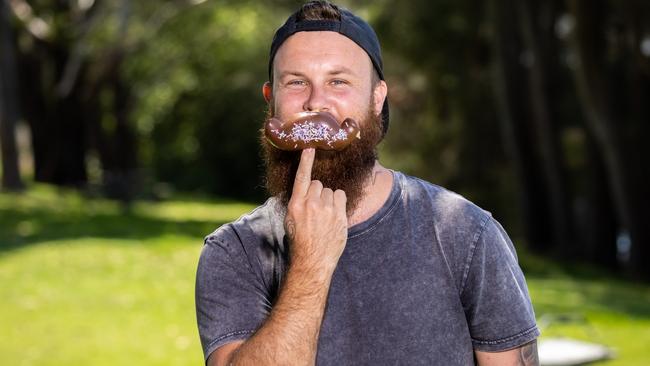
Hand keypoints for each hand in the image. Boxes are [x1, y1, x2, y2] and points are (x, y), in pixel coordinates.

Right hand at [284, 148, 347, 273]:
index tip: (309, 147)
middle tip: (316, 210)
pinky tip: (334, 215)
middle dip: (317, 193)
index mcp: (295, 204)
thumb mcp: (291, 220)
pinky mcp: (339, 215)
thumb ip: (298, 202)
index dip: (305, 161)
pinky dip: (338, 203)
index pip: (301, 177)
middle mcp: (310, 204)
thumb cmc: (300, 240)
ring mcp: (326, 209)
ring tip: (324, 216)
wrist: (312, 260)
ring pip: (329, 190)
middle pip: (317, 184)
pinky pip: (340, 196)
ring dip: (328, 199)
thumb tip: (304, 189)